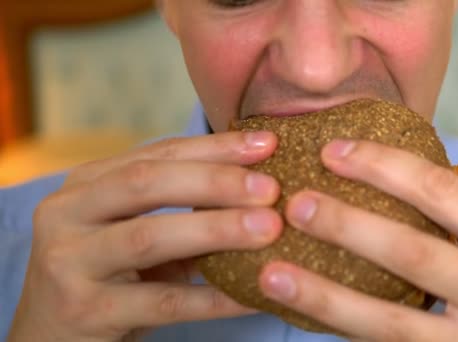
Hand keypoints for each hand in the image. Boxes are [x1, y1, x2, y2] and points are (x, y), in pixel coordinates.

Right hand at [9, 132, 282, 341]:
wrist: (49, 335)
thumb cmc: (105, 273)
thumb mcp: (132, 230)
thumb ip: (178, 208)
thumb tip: (258, 189)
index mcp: (86, 184)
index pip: (158, 154)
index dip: (214, 147)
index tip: (266, 144)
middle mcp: (68, 214)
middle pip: (146, 183)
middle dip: (215, 181)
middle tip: (270, 188)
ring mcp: (69, 263)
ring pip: (150, 237)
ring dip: (216, 229)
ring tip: (268, 228)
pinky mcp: (85, 312)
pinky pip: (163, 303)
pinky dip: (213, 298)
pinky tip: (252, 295)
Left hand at [258, 139, 457, 340]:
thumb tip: (396, 177)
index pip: (442, 192)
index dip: (382, 166)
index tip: (334, 151)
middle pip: (411, 252)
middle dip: (346, 225)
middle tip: (296, 203)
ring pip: (389, 322)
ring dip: (325, 297)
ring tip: (274, 274)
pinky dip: (345, 332)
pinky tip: (309, 318)